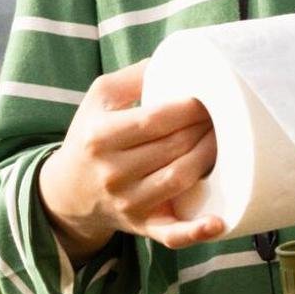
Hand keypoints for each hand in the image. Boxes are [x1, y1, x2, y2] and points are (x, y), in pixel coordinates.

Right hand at [37, 60, 226, 257]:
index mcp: (101, 136)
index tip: (208, 97)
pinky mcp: (143, 226)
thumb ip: (134, 77)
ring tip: (226, 142)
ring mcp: (129, 202)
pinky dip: (196, 232)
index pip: (155, 120)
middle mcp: (113, 171)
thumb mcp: (99, 99)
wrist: (68, 191)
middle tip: (225, 117)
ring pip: (180, 179)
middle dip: (204, 129)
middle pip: (173, 147)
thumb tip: (176, 58)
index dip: (189, 108)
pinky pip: (172, 235)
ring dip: (209, 159)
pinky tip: (219, 222)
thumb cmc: (92, 136)